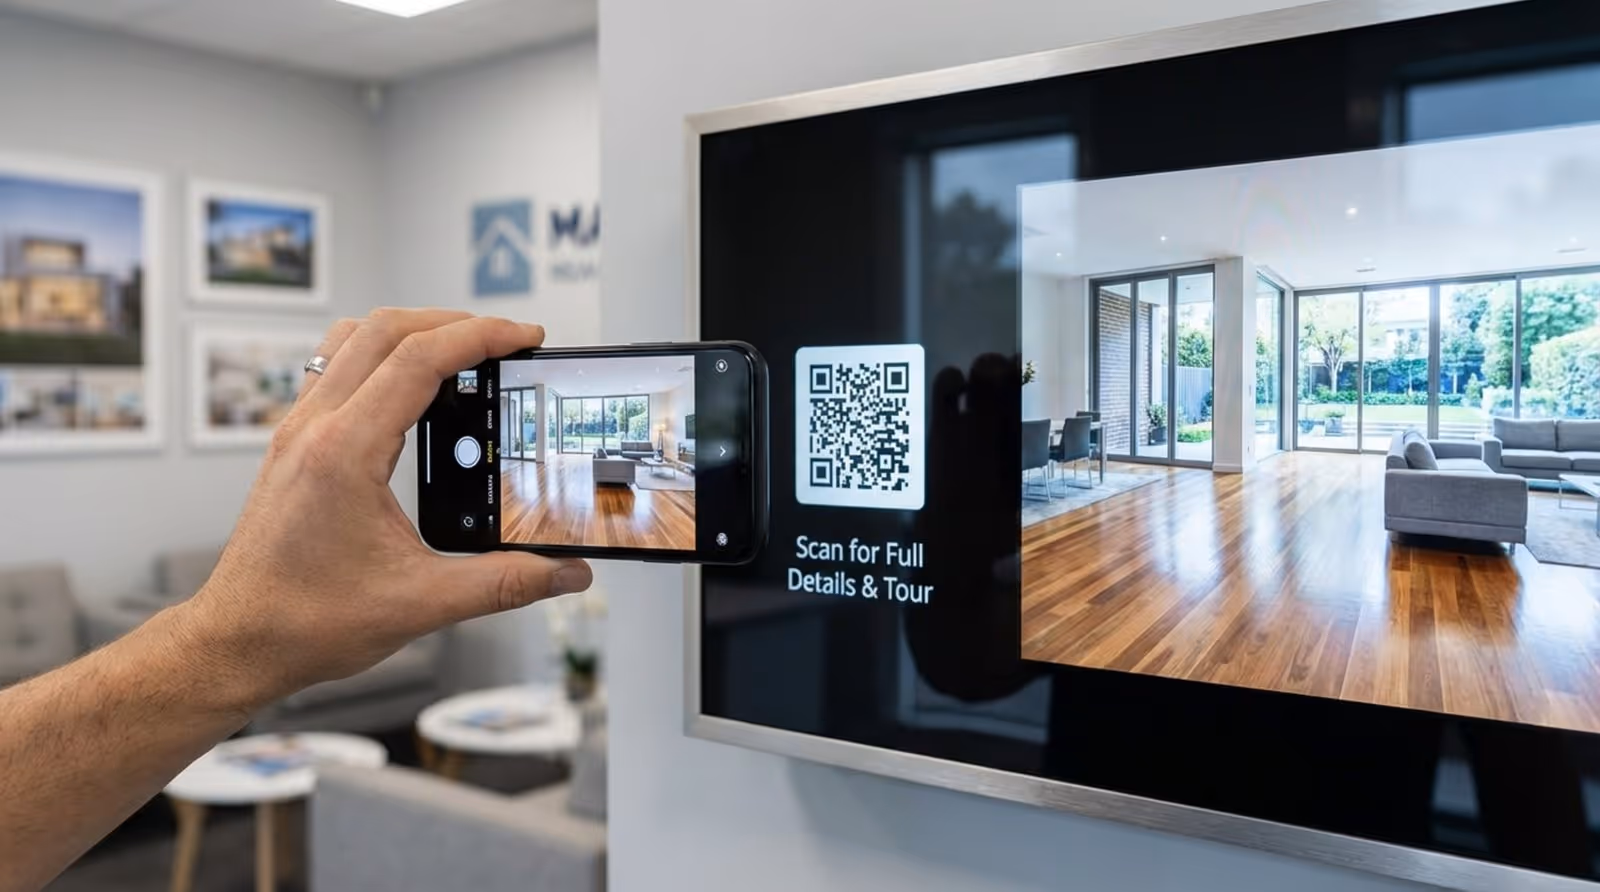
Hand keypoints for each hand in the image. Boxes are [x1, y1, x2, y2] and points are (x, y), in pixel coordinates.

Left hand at [168, 309, 592, 712]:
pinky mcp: (293, 446)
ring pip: (353, 340)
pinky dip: (380, 359)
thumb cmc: (304, 622)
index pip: (419, 360)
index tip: (523, 336)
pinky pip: (335, 371)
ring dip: (411, 332)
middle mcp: (313, 429)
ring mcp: (297, 432)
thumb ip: (504, 584)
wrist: (238, 642)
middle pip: (385, 330)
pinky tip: (410, 392)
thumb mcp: (421, 604)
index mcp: (343, 452)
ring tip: (460, 351)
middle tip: (505, 339)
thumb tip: (565, 572)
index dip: (480, 337)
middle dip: (453, 323)